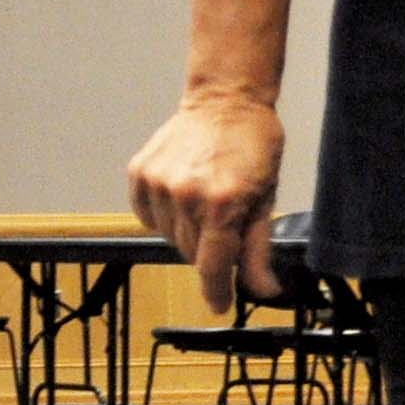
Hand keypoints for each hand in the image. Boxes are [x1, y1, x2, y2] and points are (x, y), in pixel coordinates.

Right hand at [125, 90, 285, 310]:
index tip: (219, 305)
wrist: (225, 100)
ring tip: (202, 201)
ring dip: (186, 231)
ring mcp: (158, 183)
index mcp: (222, 204)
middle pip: (191, 253)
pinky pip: (148, 217)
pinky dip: (163, 215)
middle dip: (208, 249)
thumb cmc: (253, 145)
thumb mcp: (265, 199)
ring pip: (169, 237)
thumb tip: (263, 289)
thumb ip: (258, 250)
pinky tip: (181, 194)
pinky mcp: (140, 174)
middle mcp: (185, 195)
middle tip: (223, 222)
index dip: (217, 292)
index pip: (212, 267)